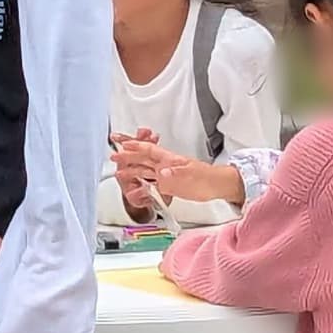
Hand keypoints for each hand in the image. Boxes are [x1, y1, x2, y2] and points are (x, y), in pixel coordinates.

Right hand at [111, 132, 242, 208]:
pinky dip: (143, 181)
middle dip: (128, 156)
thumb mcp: (190, 177)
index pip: (148, 151)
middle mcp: (166, 165)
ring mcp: (168, 174)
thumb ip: (174, 176)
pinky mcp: (171, 183)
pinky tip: (138, 184)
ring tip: (120, 171)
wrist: (218, 186)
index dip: (134, 148)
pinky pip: (153, 181)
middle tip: (114, 155)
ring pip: (146, 169)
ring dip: (132, 169)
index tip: (121, 145)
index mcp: (169, 160)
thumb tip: (161, 173)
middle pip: (143, 159)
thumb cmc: (207, 179)